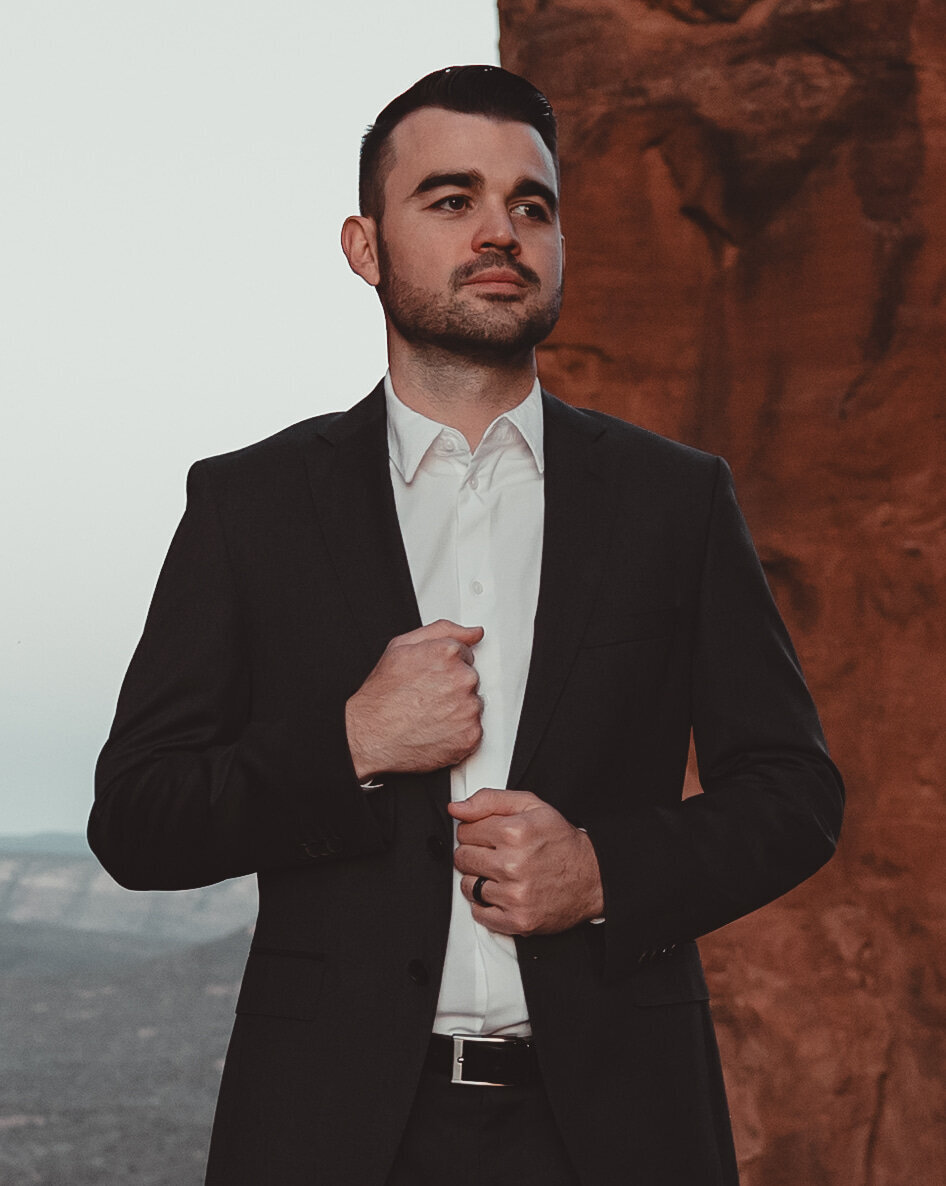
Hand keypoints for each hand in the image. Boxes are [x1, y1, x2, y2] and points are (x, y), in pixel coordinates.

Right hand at [345, 620, 483, 778]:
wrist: (372, 736)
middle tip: (426, 698)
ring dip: (457, 710)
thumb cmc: (382, 695)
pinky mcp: (471, 735)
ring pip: (472, 705)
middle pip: (470, 679)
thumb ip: (443, 631)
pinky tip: (436, 729)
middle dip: (453, 687)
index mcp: (448, 653)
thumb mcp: (401, 646)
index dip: (444, 667)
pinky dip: (458, 732)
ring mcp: (469, 708)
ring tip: (429, 715)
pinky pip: (473, 730)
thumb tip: (473, 633)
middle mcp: (463, 678)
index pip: (465, 655)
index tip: (430, 679)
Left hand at [449, 789, 603, 935]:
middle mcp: (512, 864)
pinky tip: (503, 893)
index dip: (476, 832)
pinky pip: (478, 913)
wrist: (592, 877)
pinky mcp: (517, 920)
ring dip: (479, 879)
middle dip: (475, 854)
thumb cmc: (560, 841)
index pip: (464, 831)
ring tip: (502, 874)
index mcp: (514, 832)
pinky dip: (486, 905)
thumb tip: (455, 808)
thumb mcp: (531, 805)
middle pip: (462, 858)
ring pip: (467, 885)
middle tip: (497, 854)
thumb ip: (489, 800)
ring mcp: (514, 895)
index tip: (492, 836)